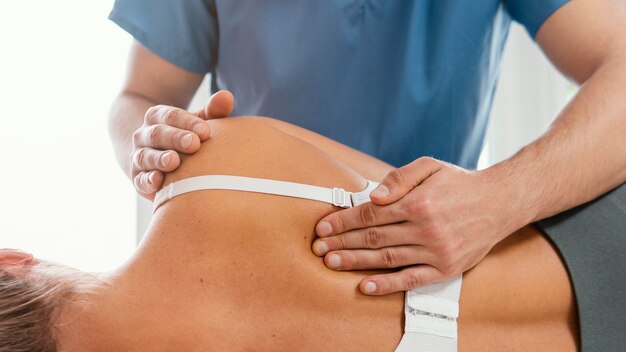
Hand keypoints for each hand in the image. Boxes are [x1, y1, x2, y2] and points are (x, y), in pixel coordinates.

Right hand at [131, 90, 233, 198]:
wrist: (158, 159)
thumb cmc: (186, 137)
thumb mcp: (198, 122)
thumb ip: (212, 110)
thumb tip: (227, 96)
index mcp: (157, 117)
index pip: (170, 115)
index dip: (188, 122)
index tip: (206, 131)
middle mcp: (144, 135)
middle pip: (158, 133)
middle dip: (175, 138)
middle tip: (194, 144)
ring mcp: (139, 157)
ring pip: (145, 156)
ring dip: (159, 159)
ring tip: (174, 161)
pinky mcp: (138, 179)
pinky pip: (139, 179)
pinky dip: (147, 180)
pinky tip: (158, 181)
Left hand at [312, 157, 525, 294]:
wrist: (500, 202)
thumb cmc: (459, 183)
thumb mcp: (430, 166)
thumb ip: (399, 177)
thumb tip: (373, 196)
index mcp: (419, 202)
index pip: (371, 214)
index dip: (343, 221)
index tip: (323, 227)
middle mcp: (426, 228)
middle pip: (373, 238)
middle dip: (342, 242)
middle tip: (318, 248)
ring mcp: (436, 251)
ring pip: (386, 259)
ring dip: (355, 262)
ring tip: (331, 263)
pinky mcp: (445, 269)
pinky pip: (411, 280)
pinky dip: (387, 285)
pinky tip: (365, 286)